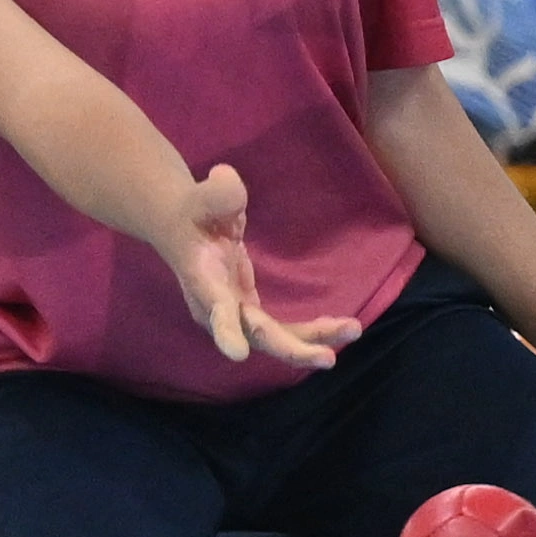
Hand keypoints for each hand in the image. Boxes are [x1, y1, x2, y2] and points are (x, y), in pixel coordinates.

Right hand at [151, 162, 349, 373]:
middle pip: (255, 336)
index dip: (226, 331)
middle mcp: (217, 308)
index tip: (238, 354)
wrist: (182, 226)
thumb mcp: (204, 196)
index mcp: (202, 281)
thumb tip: (226, 177)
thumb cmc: (194, 210)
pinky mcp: (249, 312)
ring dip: (312, 341)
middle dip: (290, 348)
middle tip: (327, 359)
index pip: (214, 309)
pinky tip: (339, 327)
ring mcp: (235, 314)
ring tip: (352, 330)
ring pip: (275, 338)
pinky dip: (310, 331)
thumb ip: (217, 192)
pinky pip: (282, 330)